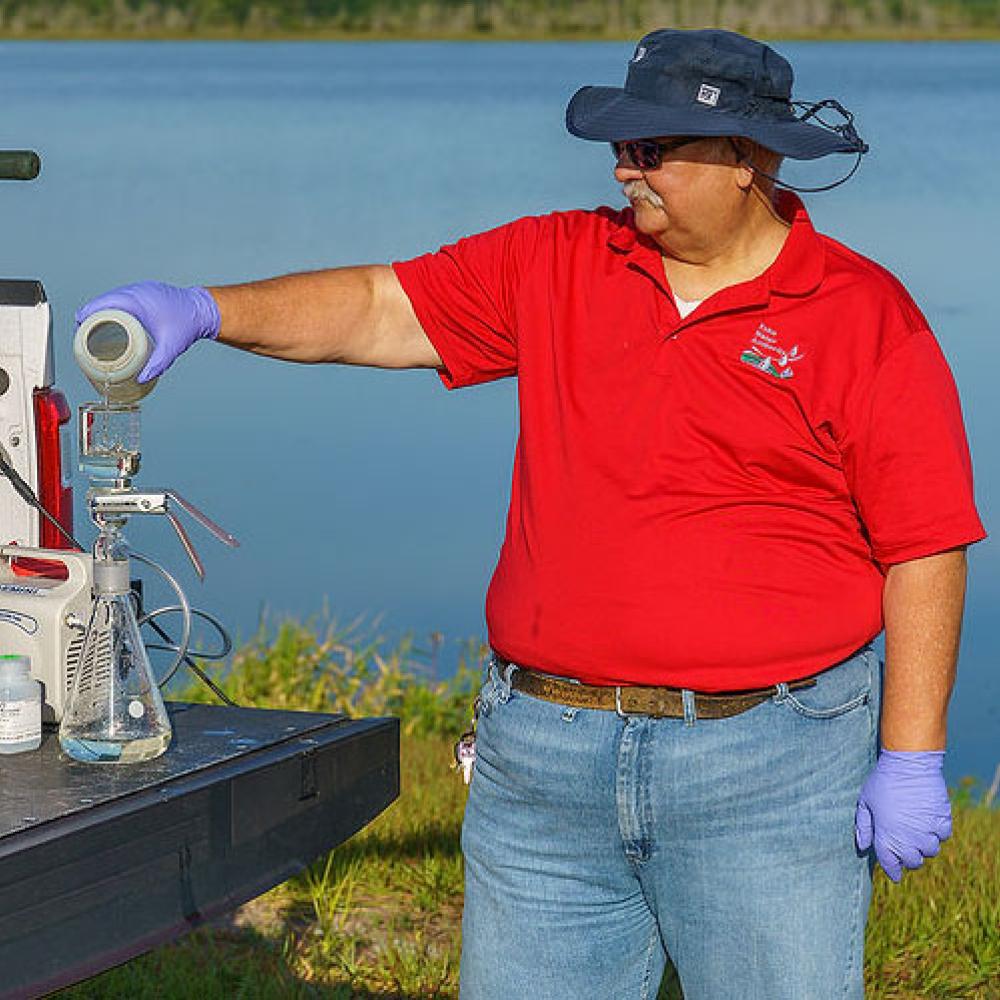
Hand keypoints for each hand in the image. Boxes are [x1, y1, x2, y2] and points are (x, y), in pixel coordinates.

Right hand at [75, 281, 220, 381]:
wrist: (204, 310)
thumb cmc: (189, 324)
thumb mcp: (172, 346)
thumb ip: (158, 363)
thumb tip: (143, 379)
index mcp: (137, 299)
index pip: (102, 304)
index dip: (87, 314)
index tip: (79, 328)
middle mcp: (136, 291)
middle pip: (103, 302)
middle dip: (91, 317)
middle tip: (84, 336)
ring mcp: (140, 291)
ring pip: (112, 300)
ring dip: (102, 313)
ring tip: (93, 332)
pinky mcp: (145, 294)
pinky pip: (122, 299)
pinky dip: (113, 309)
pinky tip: (110, 323)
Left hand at [855, 750, 951, 881]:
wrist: (909, 764)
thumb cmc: (882, 782)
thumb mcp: (864, 802)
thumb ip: (863, 826)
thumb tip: (862, 846)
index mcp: (887, 835)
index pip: (890, 864)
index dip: (892, 871)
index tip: (894, 875)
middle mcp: (908, 838)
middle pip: (913, 862)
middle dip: (908, 857)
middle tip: (904, 846)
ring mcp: (927, 831)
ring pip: (930, 851)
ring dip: (924, 845)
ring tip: (916, 831)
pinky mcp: (943, 821)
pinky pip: (943, 836)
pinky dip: (937, 832)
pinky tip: (929, 821)